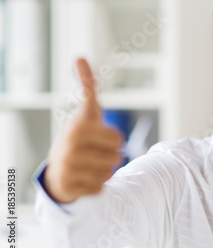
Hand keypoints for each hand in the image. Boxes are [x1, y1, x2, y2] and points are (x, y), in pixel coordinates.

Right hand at [44, 58, 122, 202]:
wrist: (58, 167)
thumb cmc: (79, 136)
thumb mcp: (86, 111)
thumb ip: (87, 86)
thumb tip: (80, 58)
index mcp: (78, 128)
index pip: (119, 141)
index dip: (113, 140)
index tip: (98, 138)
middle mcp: (70, 149)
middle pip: (117, 158)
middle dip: (109, 156)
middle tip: (93, 153)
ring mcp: (67, 170)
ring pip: (110, 174)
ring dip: (104, 171)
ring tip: (87, 165)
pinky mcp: (69, 188)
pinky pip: (101, 189)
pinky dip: (96, 185)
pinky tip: (83, 178)